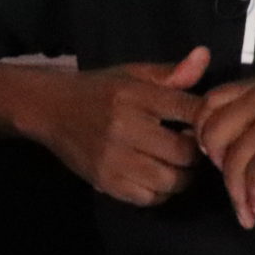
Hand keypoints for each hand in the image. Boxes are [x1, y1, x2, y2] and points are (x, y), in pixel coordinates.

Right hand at [25, 47, 208, 206]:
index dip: (206, 120)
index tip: (204, 123)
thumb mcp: (132, 74)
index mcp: (134, 95)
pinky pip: (149, 198)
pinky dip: (160, 192)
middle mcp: (124, 127)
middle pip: (184, 153)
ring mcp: (113, 158)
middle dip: (195, 153)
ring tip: (175, 164)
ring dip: (181, 176)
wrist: (49, 109)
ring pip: (169, 181)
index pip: (188, 110)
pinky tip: (155, 177)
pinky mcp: (105, 181)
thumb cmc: (98, 90)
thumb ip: (171, 72)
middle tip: (189, 146)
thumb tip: (205, 55)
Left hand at [195, 72, 254, 228]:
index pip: (208, 103)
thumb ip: (241, 121)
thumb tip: (196, 139)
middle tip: (233, 184)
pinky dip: (253, 196)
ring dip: (237, 191)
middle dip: (217, 165)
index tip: (212, 158)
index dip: (202, 133)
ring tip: (247, 207)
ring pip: (234, 158)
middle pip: (213, 131)